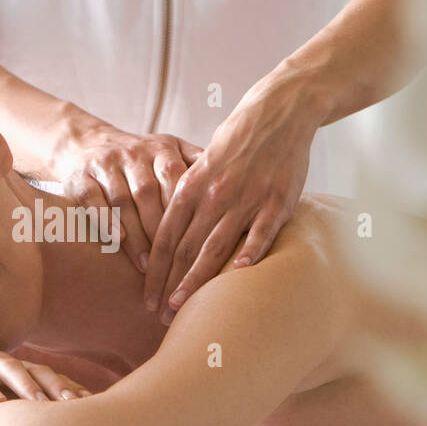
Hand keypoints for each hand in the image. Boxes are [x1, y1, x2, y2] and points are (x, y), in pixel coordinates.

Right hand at [0, 345, 91, 403]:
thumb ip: (10, 415)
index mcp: (8, 371)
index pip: (47, 378)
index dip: (69, 390)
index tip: (94, 408)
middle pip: (35, 370)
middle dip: (57, 386)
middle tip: (78, 404)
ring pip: (7, 368)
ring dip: (26, 384)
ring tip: (41, 402)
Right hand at [54, 120, 202, 272]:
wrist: (86, 142)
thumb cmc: (141, 159)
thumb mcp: (171, 152)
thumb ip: (200, 169)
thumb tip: (242, 192)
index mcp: (162, 149)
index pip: (178, 181)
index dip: (189, 213)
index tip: (202, 246)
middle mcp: (134, 154)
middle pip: (149, 194)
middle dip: (161, 233)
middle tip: (174, 269)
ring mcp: (105, 164)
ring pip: (122, 200)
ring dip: (135, 235)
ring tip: (147, 267)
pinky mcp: (80, 177)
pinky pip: (92, 200)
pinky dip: (104, 221)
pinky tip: (117, 242)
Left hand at [144, 79, 320, 323]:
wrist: (280, 109)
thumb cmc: (239, 138)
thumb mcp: (203, 161)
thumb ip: (189, 193)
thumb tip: (171, 230)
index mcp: (191, 184)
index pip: (165, 236)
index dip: (153, 270)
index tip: (146, 296)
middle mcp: (214, 194)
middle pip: (184, 249)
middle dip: (169, 285)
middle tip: (159, 315)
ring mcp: (246, 198)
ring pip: (215, 248)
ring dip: (197, 283)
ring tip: (183, 309)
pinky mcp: (277, 200)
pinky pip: (260, 233)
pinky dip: (249, 255)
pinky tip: (237, 278)